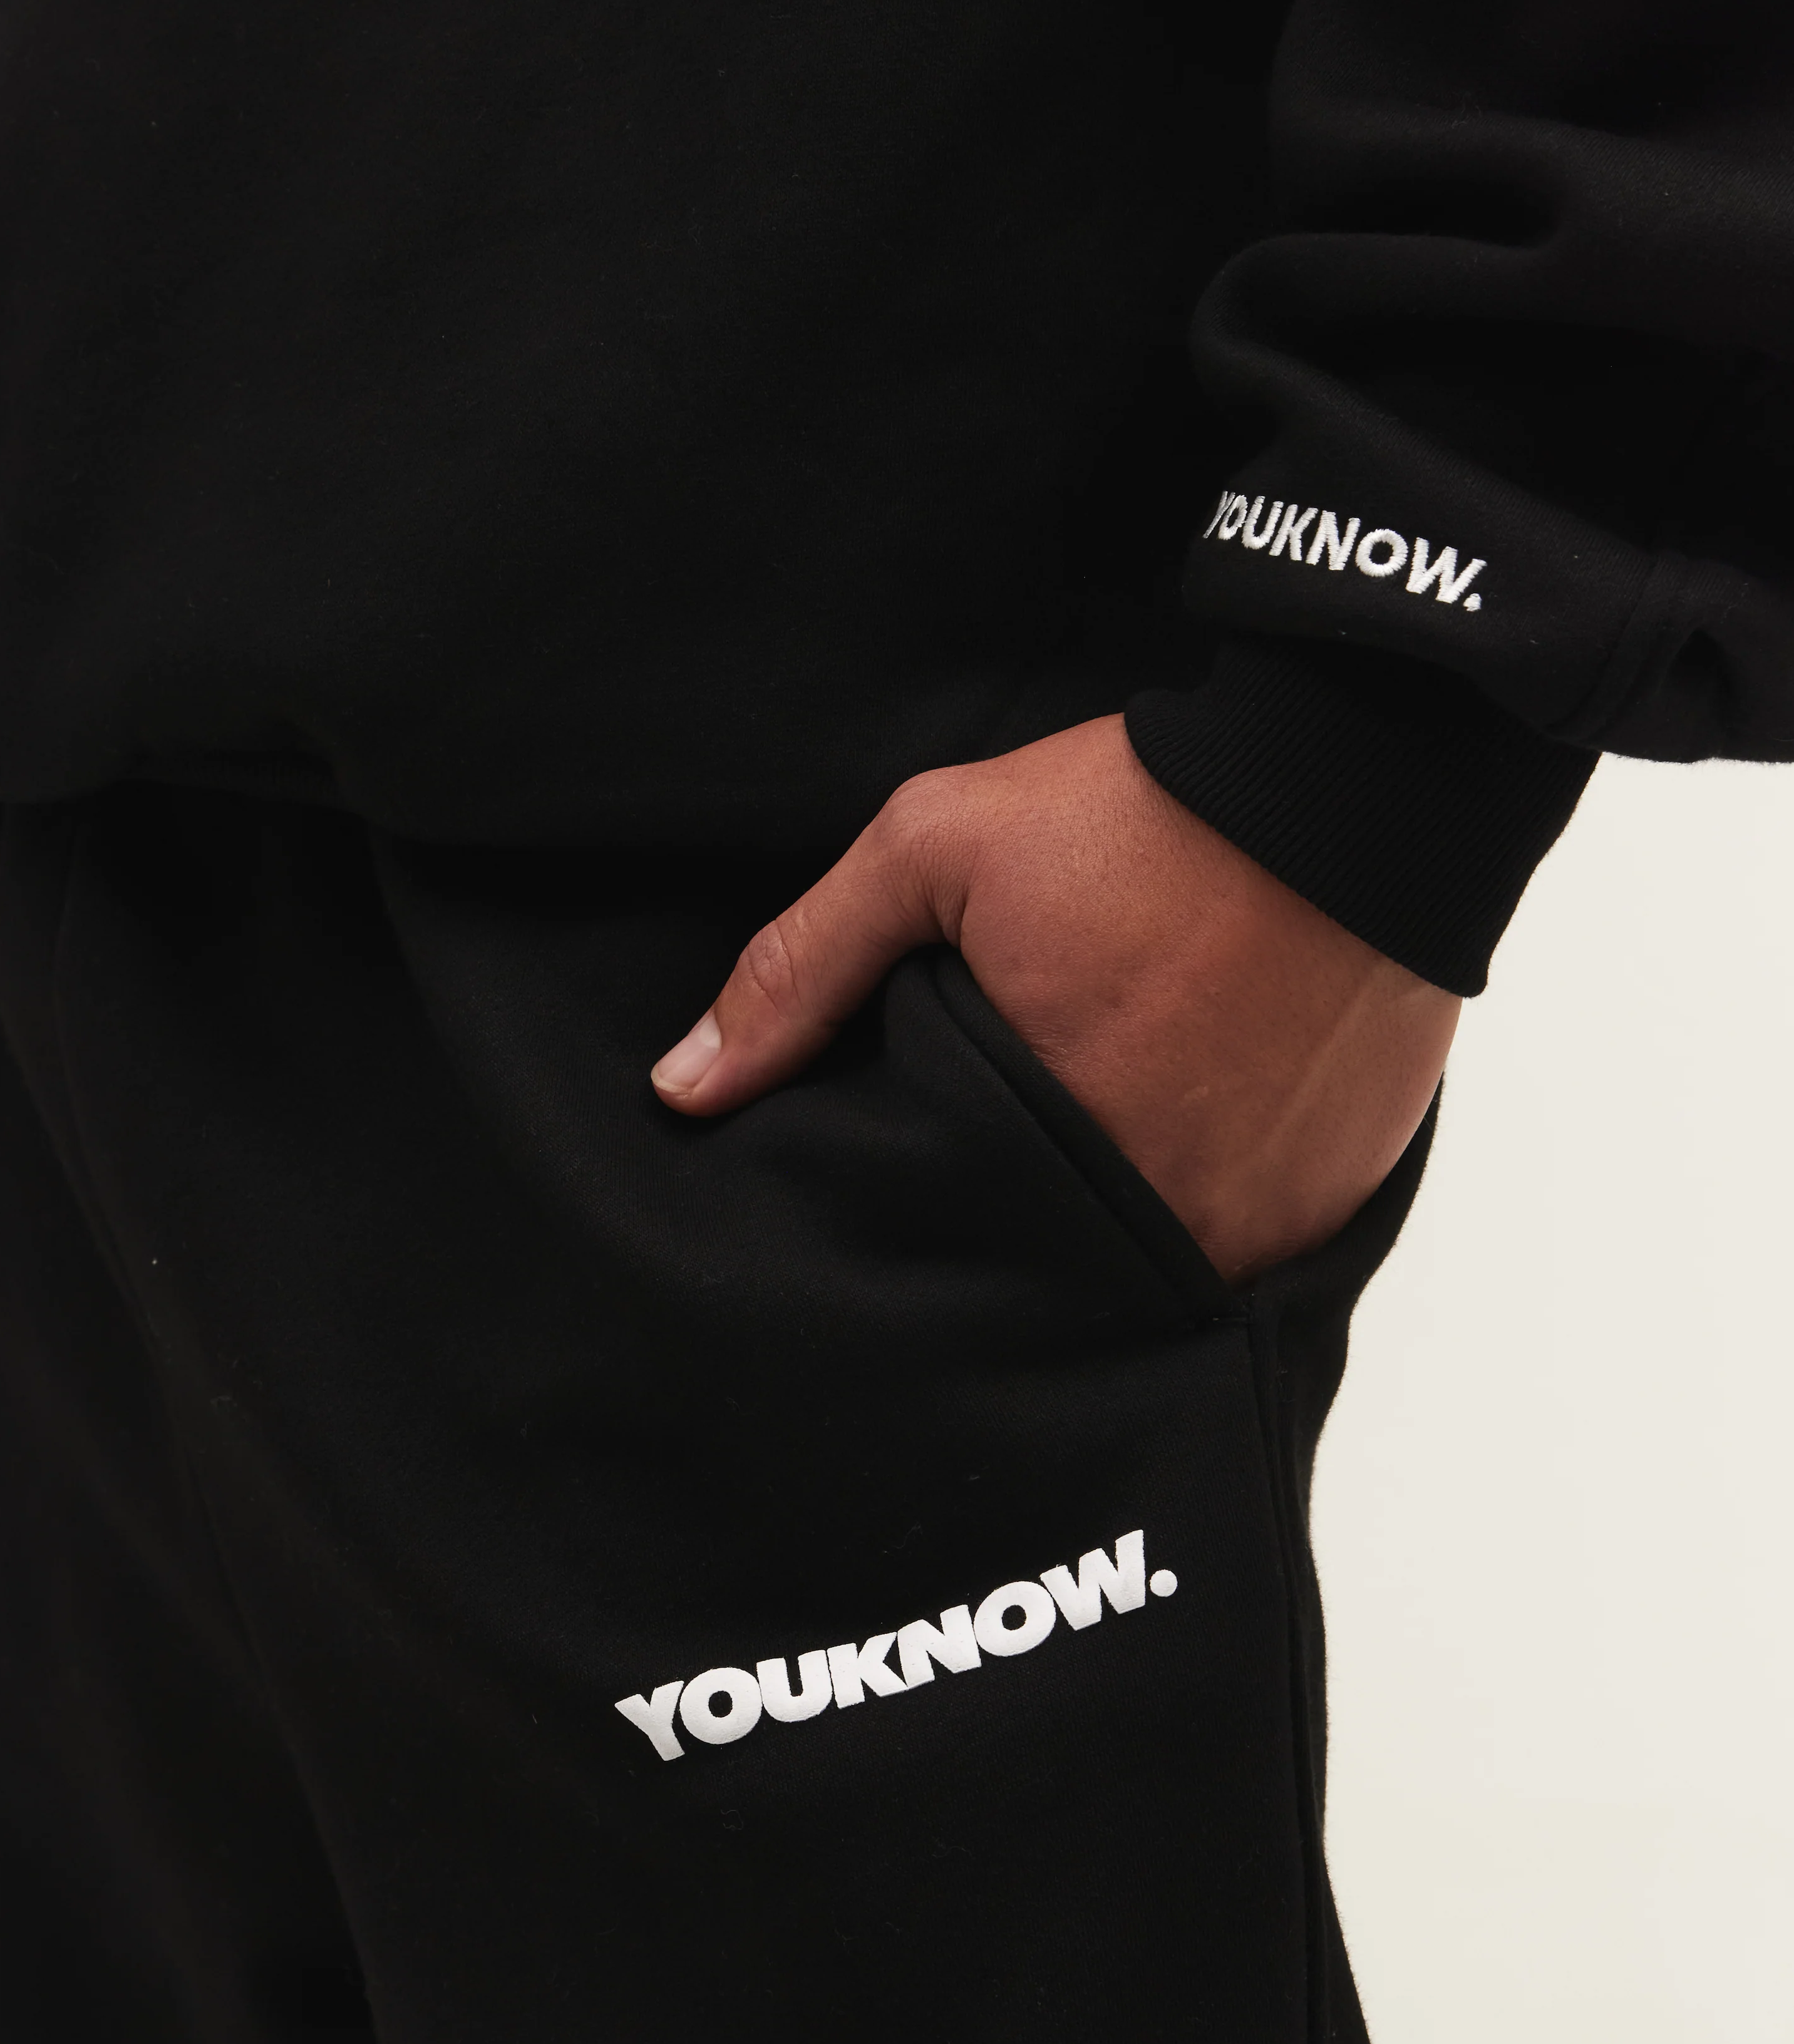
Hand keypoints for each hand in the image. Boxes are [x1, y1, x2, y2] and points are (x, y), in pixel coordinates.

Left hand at [650, 715, 1458, 1281]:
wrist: (1361, 771)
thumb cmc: (1145, 809)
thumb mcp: (936, 850)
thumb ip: (802, 971)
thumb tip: (681, 1088)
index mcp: (1051, 1148)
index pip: (942, 1239)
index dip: (917, 1205)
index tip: (911, 1159)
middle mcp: (1162, 1219)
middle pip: (1049, 1272)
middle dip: (1012, 1227)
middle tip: (1001, 1144)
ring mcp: (1261, 1222)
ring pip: (1148, 1270)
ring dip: (1112, 1221)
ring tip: (1102, 1128)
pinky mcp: (1334, 1202)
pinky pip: (1245, 1243)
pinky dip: (1209, 1201)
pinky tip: (1192, 1123)